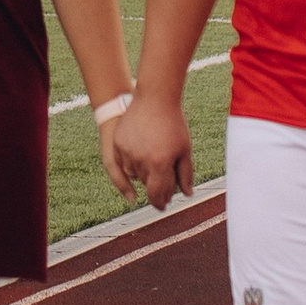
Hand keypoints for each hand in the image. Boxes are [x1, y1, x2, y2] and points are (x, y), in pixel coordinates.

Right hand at [110, 91, 193, 211]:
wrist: (155, 98)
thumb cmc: (173, 123)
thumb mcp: (184, 149)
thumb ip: (185, 174)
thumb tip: (187, 194)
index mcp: (160, 164)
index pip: (158, 194)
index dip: (160, 203)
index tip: (162, 206)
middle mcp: (141, 161)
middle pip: (147, 184)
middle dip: (156, 186)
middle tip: (164, 185)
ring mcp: (128, 152)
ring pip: (133, 175)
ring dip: (143, 175)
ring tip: (154, 163)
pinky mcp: (118, 144)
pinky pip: (123, 162)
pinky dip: (132, 163)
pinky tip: (142, 156)